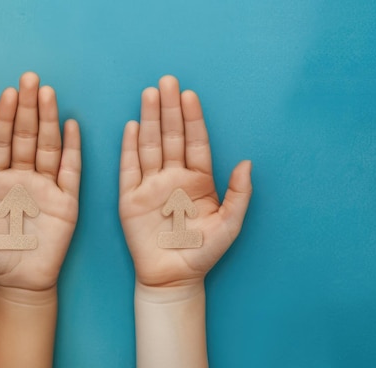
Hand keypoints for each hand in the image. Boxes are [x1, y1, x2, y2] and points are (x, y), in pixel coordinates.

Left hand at [0, 72, 80, 291]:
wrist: (19, 282)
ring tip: (48, 93)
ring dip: (49, 120)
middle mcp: (22, 178)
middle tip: (30, 78)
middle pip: (25, 136)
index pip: (1, 141)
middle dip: (28, 108)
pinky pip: (70, 170)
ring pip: (47, 146)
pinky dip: (72, 148)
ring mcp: (45, 187)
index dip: (4, 117)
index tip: (8, 93)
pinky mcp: (66, 200)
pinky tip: (71, 126)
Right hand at [119, 75, 251, 287]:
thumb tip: (246, 162)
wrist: (173, 277)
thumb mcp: (229, 225)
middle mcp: (173, 178)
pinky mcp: (130, 199)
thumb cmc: (203, 253)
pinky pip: (129, 169)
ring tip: (149, 94)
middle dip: (169, 109)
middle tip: (167, 81)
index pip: (195, 142)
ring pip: (150, 146)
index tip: (190, 95)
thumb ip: (239, 194)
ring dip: (149, 120)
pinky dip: (129, 148)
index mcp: (198, 180)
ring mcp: (151, 186)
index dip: (193, 118)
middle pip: (171, 136)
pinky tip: (131, 126)